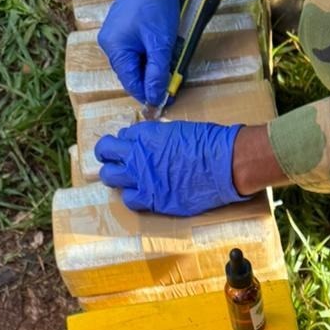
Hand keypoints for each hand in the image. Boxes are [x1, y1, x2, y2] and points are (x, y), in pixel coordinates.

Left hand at [95, 121, 244, 215]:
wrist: (224, 165)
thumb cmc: (209, 143)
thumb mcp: (179, 130)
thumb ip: (159, 137)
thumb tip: (154, 142)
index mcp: (145, 134)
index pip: (120, 137)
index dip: (125, 142)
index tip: (131, 147)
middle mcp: (137, 156)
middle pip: (106, 154)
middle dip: (109, 156)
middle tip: (117, 162)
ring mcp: (143, 179)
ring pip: (111, 178)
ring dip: (116, 177)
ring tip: (126, 179)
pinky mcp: (153, 200)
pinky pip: (130, 200)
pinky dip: (133, 197)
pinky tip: (142, 195)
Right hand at [97, 0, 183, 106]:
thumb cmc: (156, 4)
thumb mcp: (160, 44)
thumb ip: (157, 73)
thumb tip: (155, 97)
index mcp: (115, 49)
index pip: (131, 83)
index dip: (148, 94)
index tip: (165, 102)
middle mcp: (110, 44)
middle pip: (132, 74)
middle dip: (151, 79)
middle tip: (172, 81)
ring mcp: (115, 35)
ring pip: (135, 63)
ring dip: (152, 67)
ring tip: (169, 62)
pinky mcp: (123, 29)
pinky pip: (136, 50)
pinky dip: (149, 54)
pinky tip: (162, 50)